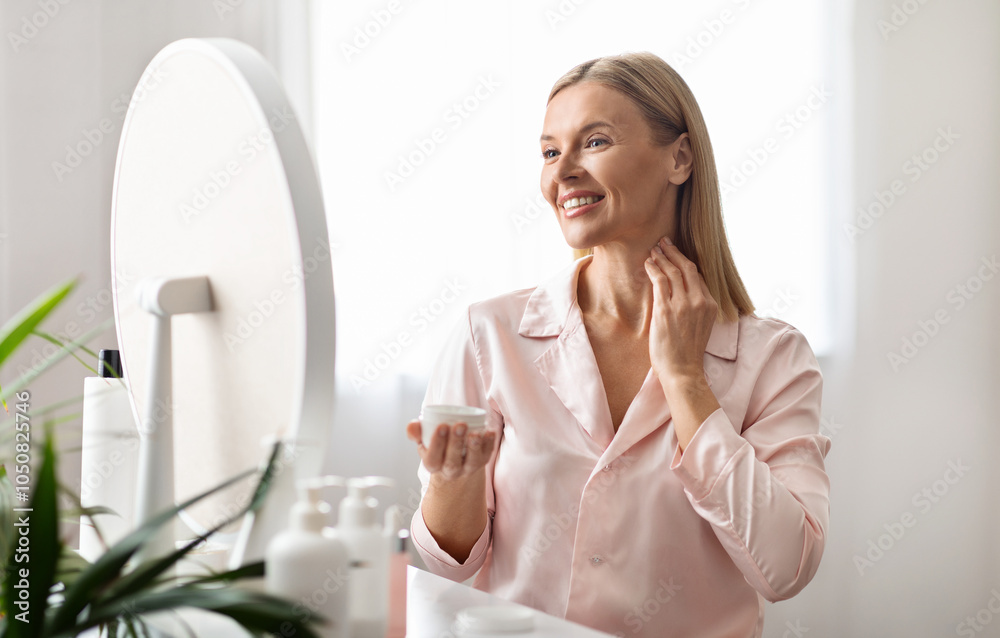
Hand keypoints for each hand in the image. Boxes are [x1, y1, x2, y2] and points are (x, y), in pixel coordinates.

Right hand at [406, 419, 496, 481]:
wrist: (455, 461)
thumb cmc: (437, 446)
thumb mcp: (422, 440)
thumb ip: (415, 431)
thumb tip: (414, 424)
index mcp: (433, 464)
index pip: (433, 458)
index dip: (437, 443)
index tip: (442, 426)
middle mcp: (451, 470)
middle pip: (452, 462)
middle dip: (456, 443)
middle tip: (460, 425)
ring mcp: (468, 467)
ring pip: (472, 461)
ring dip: (474, 447)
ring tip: (475, 433)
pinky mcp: (482, 461)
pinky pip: (487, 454)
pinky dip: (489, 443)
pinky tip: (489, 432)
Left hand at [643, 235, 718, 384]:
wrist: (682, 371)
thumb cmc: (686, 352)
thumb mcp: (699, 326)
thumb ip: (694, 307)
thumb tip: (680, 293)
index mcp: (710, 305)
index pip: (698, 276)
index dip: (685, 262)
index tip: (676, 254)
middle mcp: (699, 301)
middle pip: (687, 268)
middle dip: (674, 252)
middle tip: (664, 242)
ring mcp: (683, 304)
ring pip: (673, 271)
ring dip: (662, 257)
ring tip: (653, 250)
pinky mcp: (666, 309)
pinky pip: (660, 281)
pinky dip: (653, 269)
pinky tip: (648, 263)